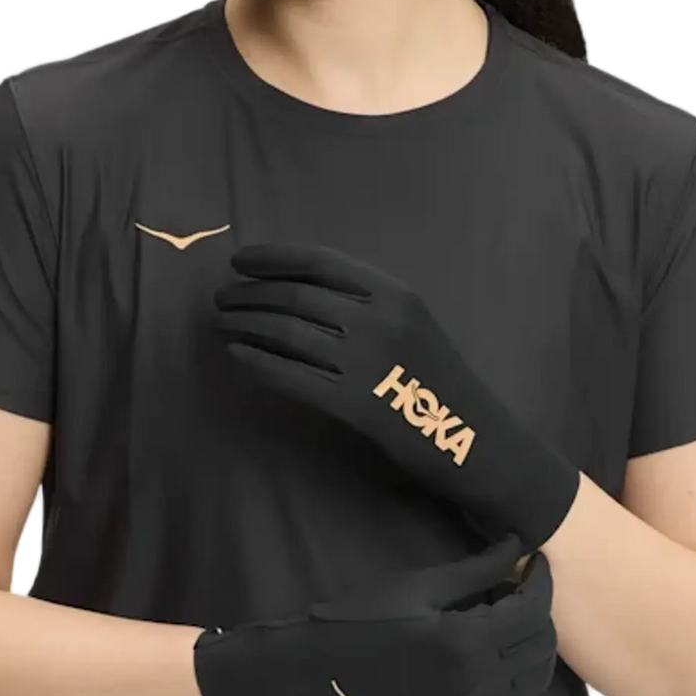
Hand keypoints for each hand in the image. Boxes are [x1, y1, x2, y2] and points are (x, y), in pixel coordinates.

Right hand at [192, 533, 556, 695]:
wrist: (327, 670)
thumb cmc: (368, 618)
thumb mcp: (421, 585)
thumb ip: (477, 569)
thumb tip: (517, 543)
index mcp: (467, 639)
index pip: (531, 609)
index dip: (542, 580)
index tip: (537, 559)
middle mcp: (477, 677)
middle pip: (540, 643)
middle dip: (542, 609)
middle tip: (524, 582)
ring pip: (537, 678)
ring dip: (539, 644)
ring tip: (517, 615)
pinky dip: (527, 675)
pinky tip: (508, 650)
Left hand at [211, 241, 581, 549]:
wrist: (474, 437)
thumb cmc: (437, 379)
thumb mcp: (411, 323)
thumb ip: (365, 302)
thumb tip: (295, 285)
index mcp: (395, 292)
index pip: (320, 261)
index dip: (273, 258)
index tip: (240, 262)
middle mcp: (379, 320)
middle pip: (296, 296)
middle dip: (249, 293)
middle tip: (221, 297)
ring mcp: (366, 363)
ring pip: (287, 332)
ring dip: (245, 324)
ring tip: (221, 324)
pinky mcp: (354, 404)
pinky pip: (292, 376)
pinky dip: (256, 361)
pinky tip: (235, 355)